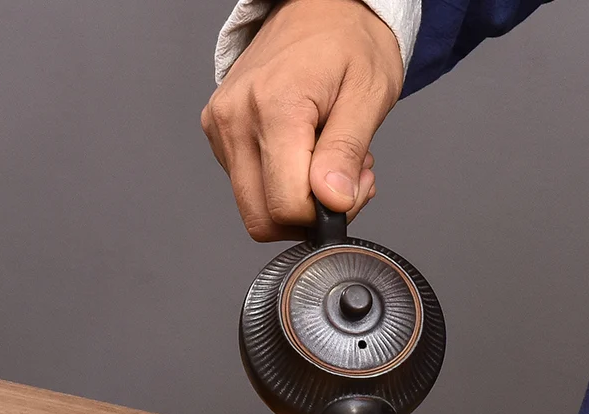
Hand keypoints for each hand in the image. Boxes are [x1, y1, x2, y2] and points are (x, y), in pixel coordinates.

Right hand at [201, 0, 403, 241]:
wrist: (322, 7)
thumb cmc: (350, 42)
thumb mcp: (368, 95)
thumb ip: (346, 153)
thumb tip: (332, 201)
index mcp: (273, 107)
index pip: (287, 205)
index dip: (326, 214)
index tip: (354, 187)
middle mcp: (236, 119)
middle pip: (262, 218)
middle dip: (310, 216)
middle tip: (345, 180)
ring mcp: (222, 128)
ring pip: (255, 209)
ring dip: (299, 203)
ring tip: (330, 160)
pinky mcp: (220, 135)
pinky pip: (250, 189)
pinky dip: (283, 187)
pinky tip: (309, 155)